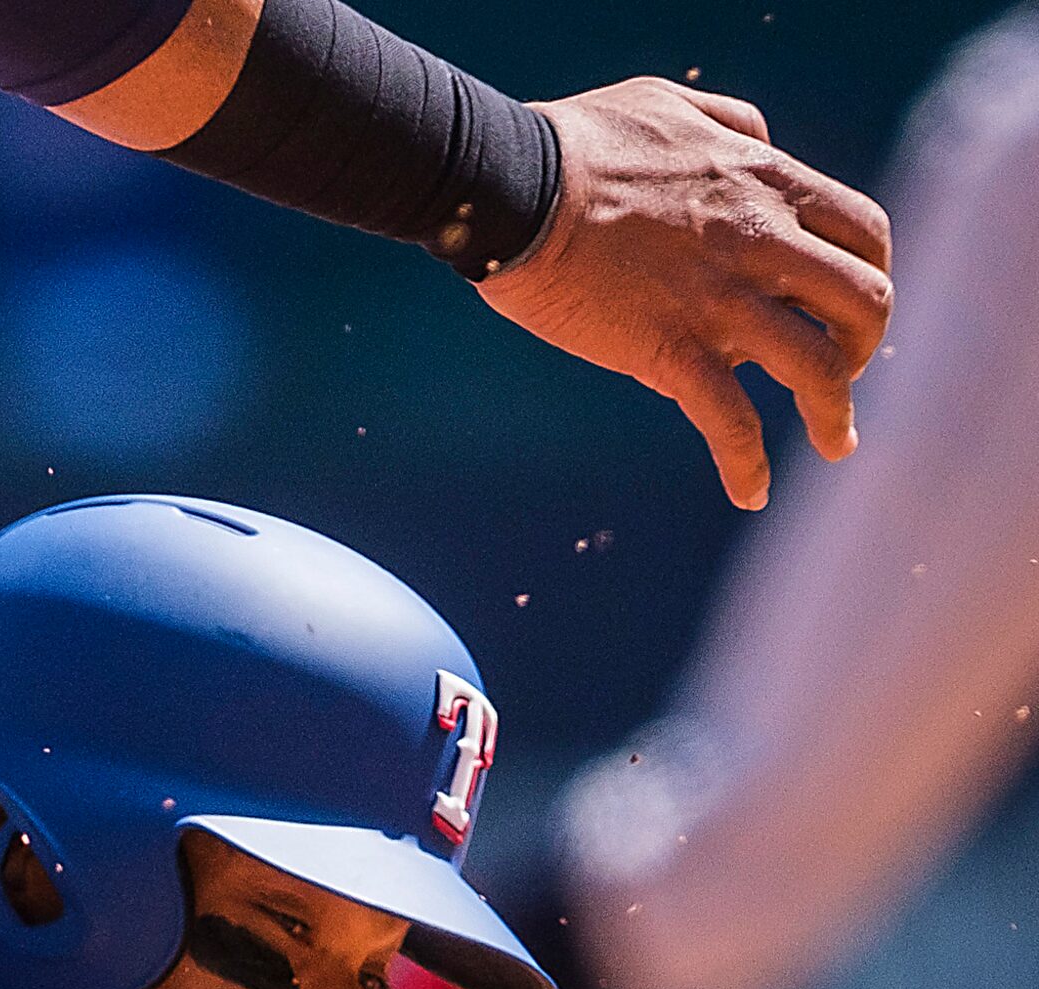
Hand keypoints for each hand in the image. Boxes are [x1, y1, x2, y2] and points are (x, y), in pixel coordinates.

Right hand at [479, 77, 892, 510]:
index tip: (846, 304)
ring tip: (836, 443)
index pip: (864, 232)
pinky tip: (751, 492)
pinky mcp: (667, 350)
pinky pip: (729, 420)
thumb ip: (730, 119)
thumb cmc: (574, 142)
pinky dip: (746, 465)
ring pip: (817, 367)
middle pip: (864, 301)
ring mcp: (718, 301)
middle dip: (865, 342)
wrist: (510, 187)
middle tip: (841, 371)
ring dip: (836, 412)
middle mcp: (761, 243)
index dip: (872, 272)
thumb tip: (762, 140)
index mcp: (765, 183)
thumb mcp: (668, 102)